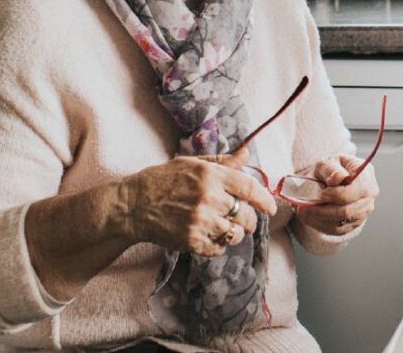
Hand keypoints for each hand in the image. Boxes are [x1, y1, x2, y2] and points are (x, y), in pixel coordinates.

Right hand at [116, 148, 277, 256]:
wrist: (131, 205)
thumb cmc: (161, 180)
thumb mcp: (191, 163)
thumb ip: (222, 162)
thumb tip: (247, 154)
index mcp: (211, 175)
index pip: (250, 188)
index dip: (265, 200)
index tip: (270, 207)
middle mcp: (209, 198)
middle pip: (246, 215)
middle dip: (249, 219)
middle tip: (241, 218)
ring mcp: (200, 221)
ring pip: (235, 234)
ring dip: (234, 233)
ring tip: (224, 227)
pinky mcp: (191, 241)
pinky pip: (219, 248)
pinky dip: (219, 245)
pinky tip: (210, 236)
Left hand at [294, 155, 379, 234]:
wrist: (333, 180)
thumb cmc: (332, 169)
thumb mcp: (328, 162)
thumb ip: (331, 169)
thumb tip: (337, 178)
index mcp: (366, 176)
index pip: (356, 190)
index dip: (337, 194)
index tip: (321, 194)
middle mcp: (368, 196)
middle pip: (348, 211)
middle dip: (322, 210)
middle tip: (303, 207)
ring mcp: (363, 212)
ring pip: (341, 222)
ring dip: (318, 219)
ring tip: (302, 211)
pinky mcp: (353, 224)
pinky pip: (336, 230)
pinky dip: (319, 225)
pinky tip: (308, 217)